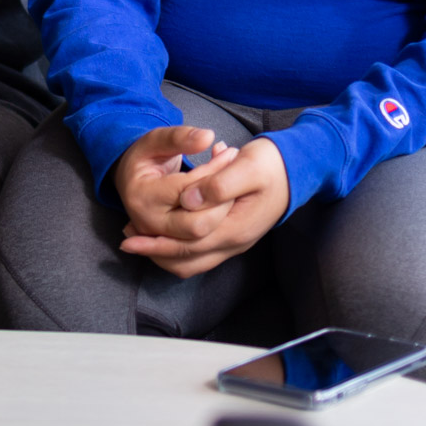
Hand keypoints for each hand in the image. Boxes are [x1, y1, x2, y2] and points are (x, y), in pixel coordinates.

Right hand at [111, 124, 243, 242]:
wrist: (131, 182)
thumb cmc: (145, 158)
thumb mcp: (156, 140)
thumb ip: (179, 137)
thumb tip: (207, 137)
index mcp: (143, 196)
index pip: (189, 190)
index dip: (214, 172)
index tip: (230, 154)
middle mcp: (148, 223)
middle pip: (198, 225)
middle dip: (222, 201)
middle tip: (235, 177)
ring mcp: (159, 239)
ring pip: (202, 239)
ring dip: (222, 215)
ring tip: (232, 191)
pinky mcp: (168, 250)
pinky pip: (198, 248)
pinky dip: (215, 230)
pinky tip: (224, 206)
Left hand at [119, 137, 291, 278]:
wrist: (298, 168)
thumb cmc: (271, 163)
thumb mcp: (247, 165)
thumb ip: (219, 184)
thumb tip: (190, 199)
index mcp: (235, 228)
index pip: (188, 245)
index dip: (156, 243)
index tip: (130, 235)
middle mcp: (234, 242)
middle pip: (187, 260)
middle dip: (154, 252)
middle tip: (127, 240)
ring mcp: (235, 242)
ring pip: (193, 262)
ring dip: (165, 253)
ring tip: (140, 239)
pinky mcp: (234, 236)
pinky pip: (201, 255)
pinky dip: (179, 249)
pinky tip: (165, 235)